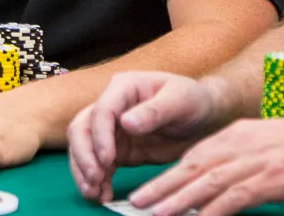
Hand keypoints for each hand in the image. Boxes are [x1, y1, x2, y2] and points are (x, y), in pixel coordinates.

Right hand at [69, 72, 222, 203]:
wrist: (201, 117)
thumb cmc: (191, 100)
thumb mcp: (179, 100)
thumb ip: (154, 111)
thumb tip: (126, 123)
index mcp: (123, 87)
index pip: (101, 110)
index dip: (100, 135)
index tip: (107, 160)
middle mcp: (111, 106)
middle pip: (82, 128)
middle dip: (84, 155)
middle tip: (95, 180)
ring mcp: (111, 129)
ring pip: (83, 147)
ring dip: (84, 170)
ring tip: (95, 193)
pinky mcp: (116, 149)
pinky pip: (97, 164)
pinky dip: (96, 180)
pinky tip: (102, 194)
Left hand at [125, 116, 283, 215]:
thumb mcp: (272, 143)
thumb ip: (244, 156)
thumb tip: (218, 179)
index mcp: (240, 133)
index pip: (196, 155)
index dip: (170, 174)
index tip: (150, 190)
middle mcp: (244, 142)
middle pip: (194, 167)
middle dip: (163, 186)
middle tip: (137, 203)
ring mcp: (259, 159)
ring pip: (208, 182)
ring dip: (179, 200)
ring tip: (155, 213)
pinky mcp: (275, 178)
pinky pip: (236, 196)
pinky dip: (214, 210)